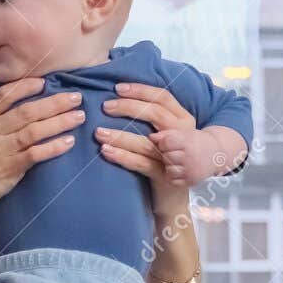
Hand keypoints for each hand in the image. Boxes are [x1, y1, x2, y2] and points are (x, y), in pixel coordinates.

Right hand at [0, 77, 85, 210]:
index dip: (25, 87)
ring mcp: (0, 149)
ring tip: (78, 116)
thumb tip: (16, 109)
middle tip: (75, 97)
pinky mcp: (9, 168)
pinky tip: (68, 142)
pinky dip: (53, 147)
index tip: (44, 82)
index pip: (4, 95)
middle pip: (27, 111)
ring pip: (35, 130)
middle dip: (54, 102)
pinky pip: (35, 154)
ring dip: (59, 122)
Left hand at [95, 82, 198, 202]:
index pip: (163, 97)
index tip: (117, 89)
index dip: (140, 90)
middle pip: (156, 114)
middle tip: (106, 106)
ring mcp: (175, 156)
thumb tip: (119, 96)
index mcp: (183, 119)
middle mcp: (182, 135)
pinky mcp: (165, 175)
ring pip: (146, 141)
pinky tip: (106, 151)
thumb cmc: (165, 157)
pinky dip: (122, 156)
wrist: (178, 193)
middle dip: (128, 107)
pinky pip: (141, 163)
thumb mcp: (164, 133)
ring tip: (99, 132)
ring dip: (120, 135)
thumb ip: (151, 117)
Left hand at [148, 126, 234, 186]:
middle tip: (175, 153)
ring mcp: (191, 171)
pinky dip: (173, 176)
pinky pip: (173, 181)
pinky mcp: (191, 181)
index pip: (166, 143)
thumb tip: (151, 137)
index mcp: (189, 142)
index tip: (169, 144)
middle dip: (167, 154)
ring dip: (170, 166)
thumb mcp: (184, 134)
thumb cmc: (196, 142)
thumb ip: (167, 134)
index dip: (164, 143)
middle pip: (166, 156)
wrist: (217, 154)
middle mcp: (190, 157)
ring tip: (177, 162)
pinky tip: (180, 170)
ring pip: (169, 170)